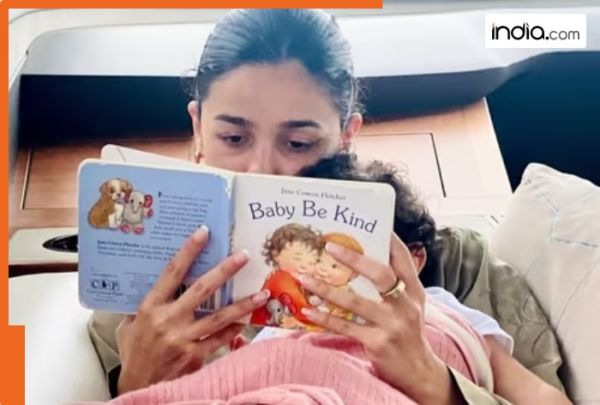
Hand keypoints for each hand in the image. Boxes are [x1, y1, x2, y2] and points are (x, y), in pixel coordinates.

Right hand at [116, 226, 269, 394]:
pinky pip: (220, 339)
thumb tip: (155, 282)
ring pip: (219, 317)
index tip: (204, 232)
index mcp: (151, 307)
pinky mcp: (194, 356)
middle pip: (202, 290)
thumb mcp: (130, 324)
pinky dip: (234, 329)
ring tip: (263, 293)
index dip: (188, 251)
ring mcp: (183, 338)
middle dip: (225, 270)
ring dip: (243, 304)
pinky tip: (248, 320)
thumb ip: (144, 305)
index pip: (172, 272)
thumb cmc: (134, 352)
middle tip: (244, 255)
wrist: (136, 386)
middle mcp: (169, 320)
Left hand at [298, 234, 460, 404]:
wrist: (419, 371)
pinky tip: (307, 310)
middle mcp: (405, 305)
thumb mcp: (411, 306)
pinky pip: (345, 326)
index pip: (403, 259)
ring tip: (305, 277)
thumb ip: (395, 285)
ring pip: (356, 301)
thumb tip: (366, 260)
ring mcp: (392, 324)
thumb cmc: (409, 333)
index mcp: (414, 291)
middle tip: (328, 246)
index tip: (370, 225)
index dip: (388, 240)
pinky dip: (324, 318)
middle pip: (380, 275)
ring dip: (327, 288)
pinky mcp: (378, 342)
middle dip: (353, 259)